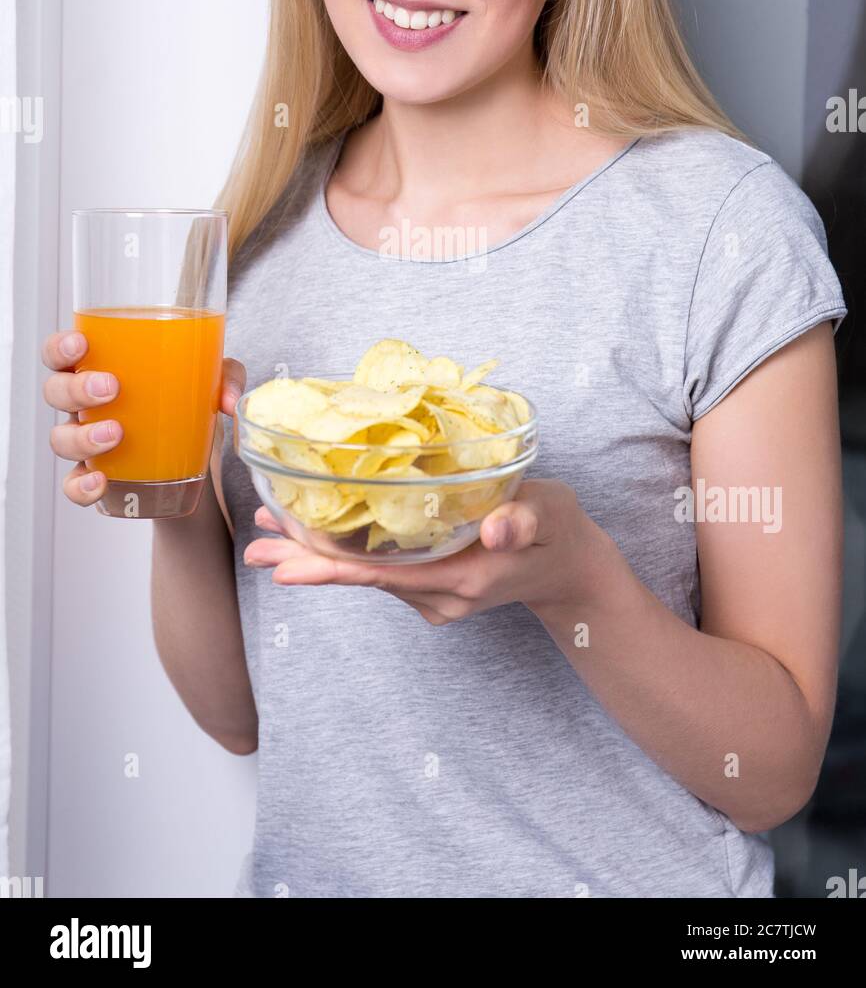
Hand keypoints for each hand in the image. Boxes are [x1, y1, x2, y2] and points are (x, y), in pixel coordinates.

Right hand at [42, 327, 245, 506]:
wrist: (196, 457)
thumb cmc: (188, 401)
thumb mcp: (212, 379)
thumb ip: (225, 377)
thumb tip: (228, 401)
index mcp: (100, 367)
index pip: (61, 352)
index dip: (60, 347)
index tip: (81, 345)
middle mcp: (85, 403)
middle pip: (56, 391)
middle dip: (76, 389)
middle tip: (111, 388)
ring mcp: (87, 440)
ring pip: (61, 437)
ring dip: (82, 437)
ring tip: (116, 434)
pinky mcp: (97, 475)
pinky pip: (74, 484)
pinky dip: (81, 486)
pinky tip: (101, 482)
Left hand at [243, 478, 606, 623]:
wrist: (571, 568)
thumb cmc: (560, 532)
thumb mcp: (551, 515)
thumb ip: (524, 520)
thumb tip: (494, 530)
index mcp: (462, 579)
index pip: (385, 574)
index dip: (333, 566)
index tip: (286, 564)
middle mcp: (440, 596)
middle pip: (363, 578)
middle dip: (307, 562)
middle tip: (252, 549)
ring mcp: (434, 595)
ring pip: (366, 575)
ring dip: (319, 556)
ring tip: (267, 534)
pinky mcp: (431, 586)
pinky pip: (379, 571)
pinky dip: (344, 553)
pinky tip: (314, 533)